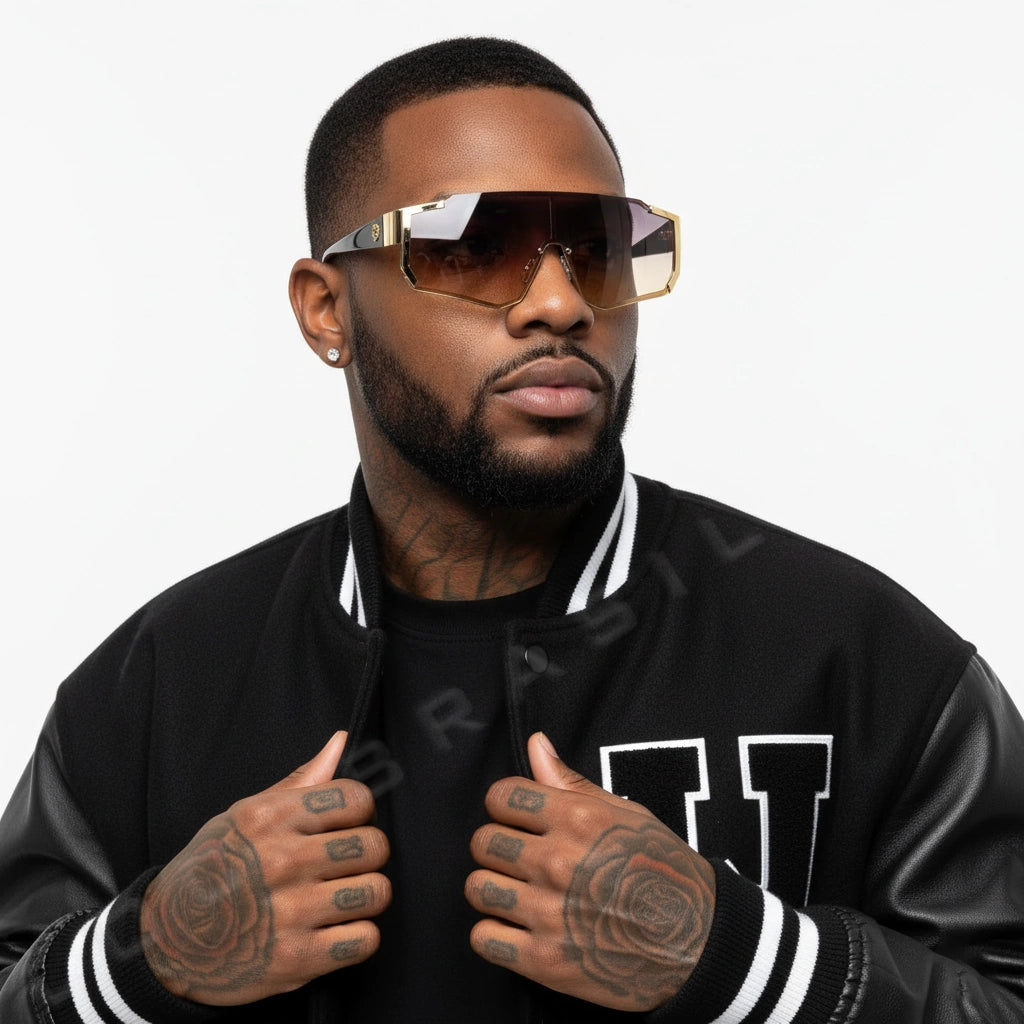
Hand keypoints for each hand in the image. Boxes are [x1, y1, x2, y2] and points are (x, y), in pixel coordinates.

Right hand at [140, 731, 390, 1005]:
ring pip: (375, 892)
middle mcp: (281, 861)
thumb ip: (301, 782)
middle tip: (347, 862)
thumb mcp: (244, 815)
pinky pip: (365, 940)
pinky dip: (358, 937)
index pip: (355, 798)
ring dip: (366, 895)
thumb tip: (340, 741)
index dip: (360, 810)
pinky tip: (337, 929)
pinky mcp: (296, 959)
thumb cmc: (211, 869)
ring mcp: (289, 912)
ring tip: (344, 895)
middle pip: (373, 846)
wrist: (166, 943)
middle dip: (368, 853)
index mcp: (269, 819)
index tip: (349, 822)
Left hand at [466, 732, 713, 1011]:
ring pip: (477, 888)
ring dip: (491, 888)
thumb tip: (535, 743)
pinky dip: (493, 934)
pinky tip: (515, 928)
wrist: (696, 942)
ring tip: (513, 891)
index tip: (514, 817)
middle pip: (483, 842)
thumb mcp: (626, 813)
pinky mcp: (545, 961)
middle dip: (495, 845)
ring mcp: (549, 914)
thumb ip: (571, 781)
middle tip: (515, 857)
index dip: (504, 804)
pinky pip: (484, 938)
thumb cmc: (661, 869)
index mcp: (576, 820)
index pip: (501, 797)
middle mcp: (557, 863)